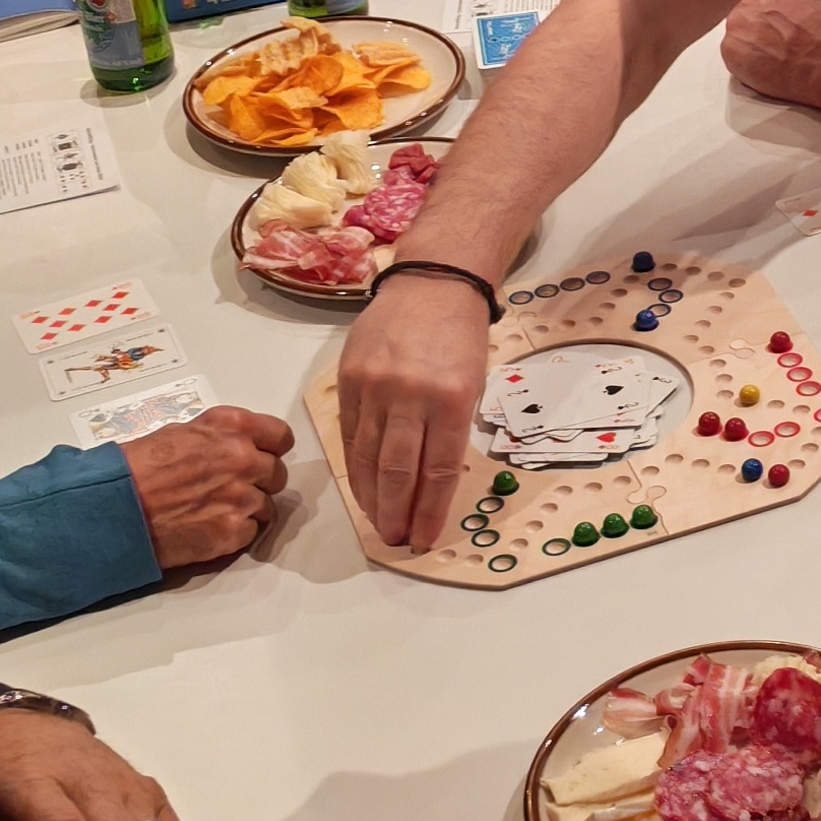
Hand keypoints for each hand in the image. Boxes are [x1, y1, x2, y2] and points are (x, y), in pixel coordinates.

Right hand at [122, 406, 292, 568]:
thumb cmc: (137, 467)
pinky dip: (235, 533)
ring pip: (267, 506)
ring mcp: (241, 498)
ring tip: (215, 511)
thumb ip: (217, 436)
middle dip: (259, 482)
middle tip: (233, 489)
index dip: (272, 448)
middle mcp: (243, 459)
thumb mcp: (180, 431)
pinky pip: (251, 533)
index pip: (280, 436)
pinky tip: (209, 528)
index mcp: (232, 427)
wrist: (115, 506)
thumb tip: (231, 446)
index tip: (264, 456)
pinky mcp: (233, 532)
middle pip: (277, 474)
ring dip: (248, 510)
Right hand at [334, 270, 487, 551]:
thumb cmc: (460, 335)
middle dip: (397, 513)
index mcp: (452, 398)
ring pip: (369, 457)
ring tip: (378, 522)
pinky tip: (361, 486)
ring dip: (372, 497)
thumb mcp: (472, 382)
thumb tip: (430, 486)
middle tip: (396, 539)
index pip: (439, 470)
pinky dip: (356, 465)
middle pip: (399, 470)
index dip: (430, 511)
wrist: (432, 281)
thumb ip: (450, 430)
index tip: (425, 537)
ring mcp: (375, 386)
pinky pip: (350, 433)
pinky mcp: (349, 378)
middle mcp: (411, 394)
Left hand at [719, 0, 820, 106]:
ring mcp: (736, 24)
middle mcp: (747, 0)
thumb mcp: (806, 2)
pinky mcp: (730, 50)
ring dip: (748, 47)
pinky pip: (732, 59)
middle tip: (771, 42)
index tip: (765, 19)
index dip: (757, 9)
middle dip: (751, 27)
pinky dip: (745, 67)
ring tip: (773, 57)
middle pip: (738, 13)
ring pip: (734, 36)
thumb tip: (779, 14)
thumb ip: (781, 3)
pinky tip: (767, 69)